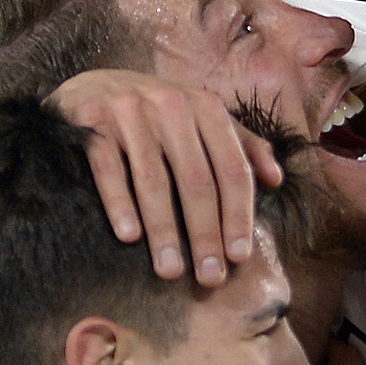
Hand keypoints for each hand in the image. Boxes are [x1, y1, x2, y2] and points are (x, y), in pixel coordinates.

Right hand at [47, 70, 284, 285]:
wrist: (89, 86)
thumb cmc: (155, 113)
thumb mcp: (201, 119)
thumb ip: (241, 144)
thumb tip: (276, 180)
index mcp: (204, 106)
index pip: (231, 168)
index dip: (238, 215)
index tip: (239, 257)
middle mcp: (170, 104)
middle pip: (196, 180)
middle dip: (205, 234)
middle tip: (209, 278)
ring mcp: (128, 111)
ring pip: (153, 180)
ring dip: (164, 231)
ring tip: (170, 270)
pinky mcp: (91, 121)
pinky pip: (109, 169)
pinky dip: (120, 204)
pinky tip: (129, 237)